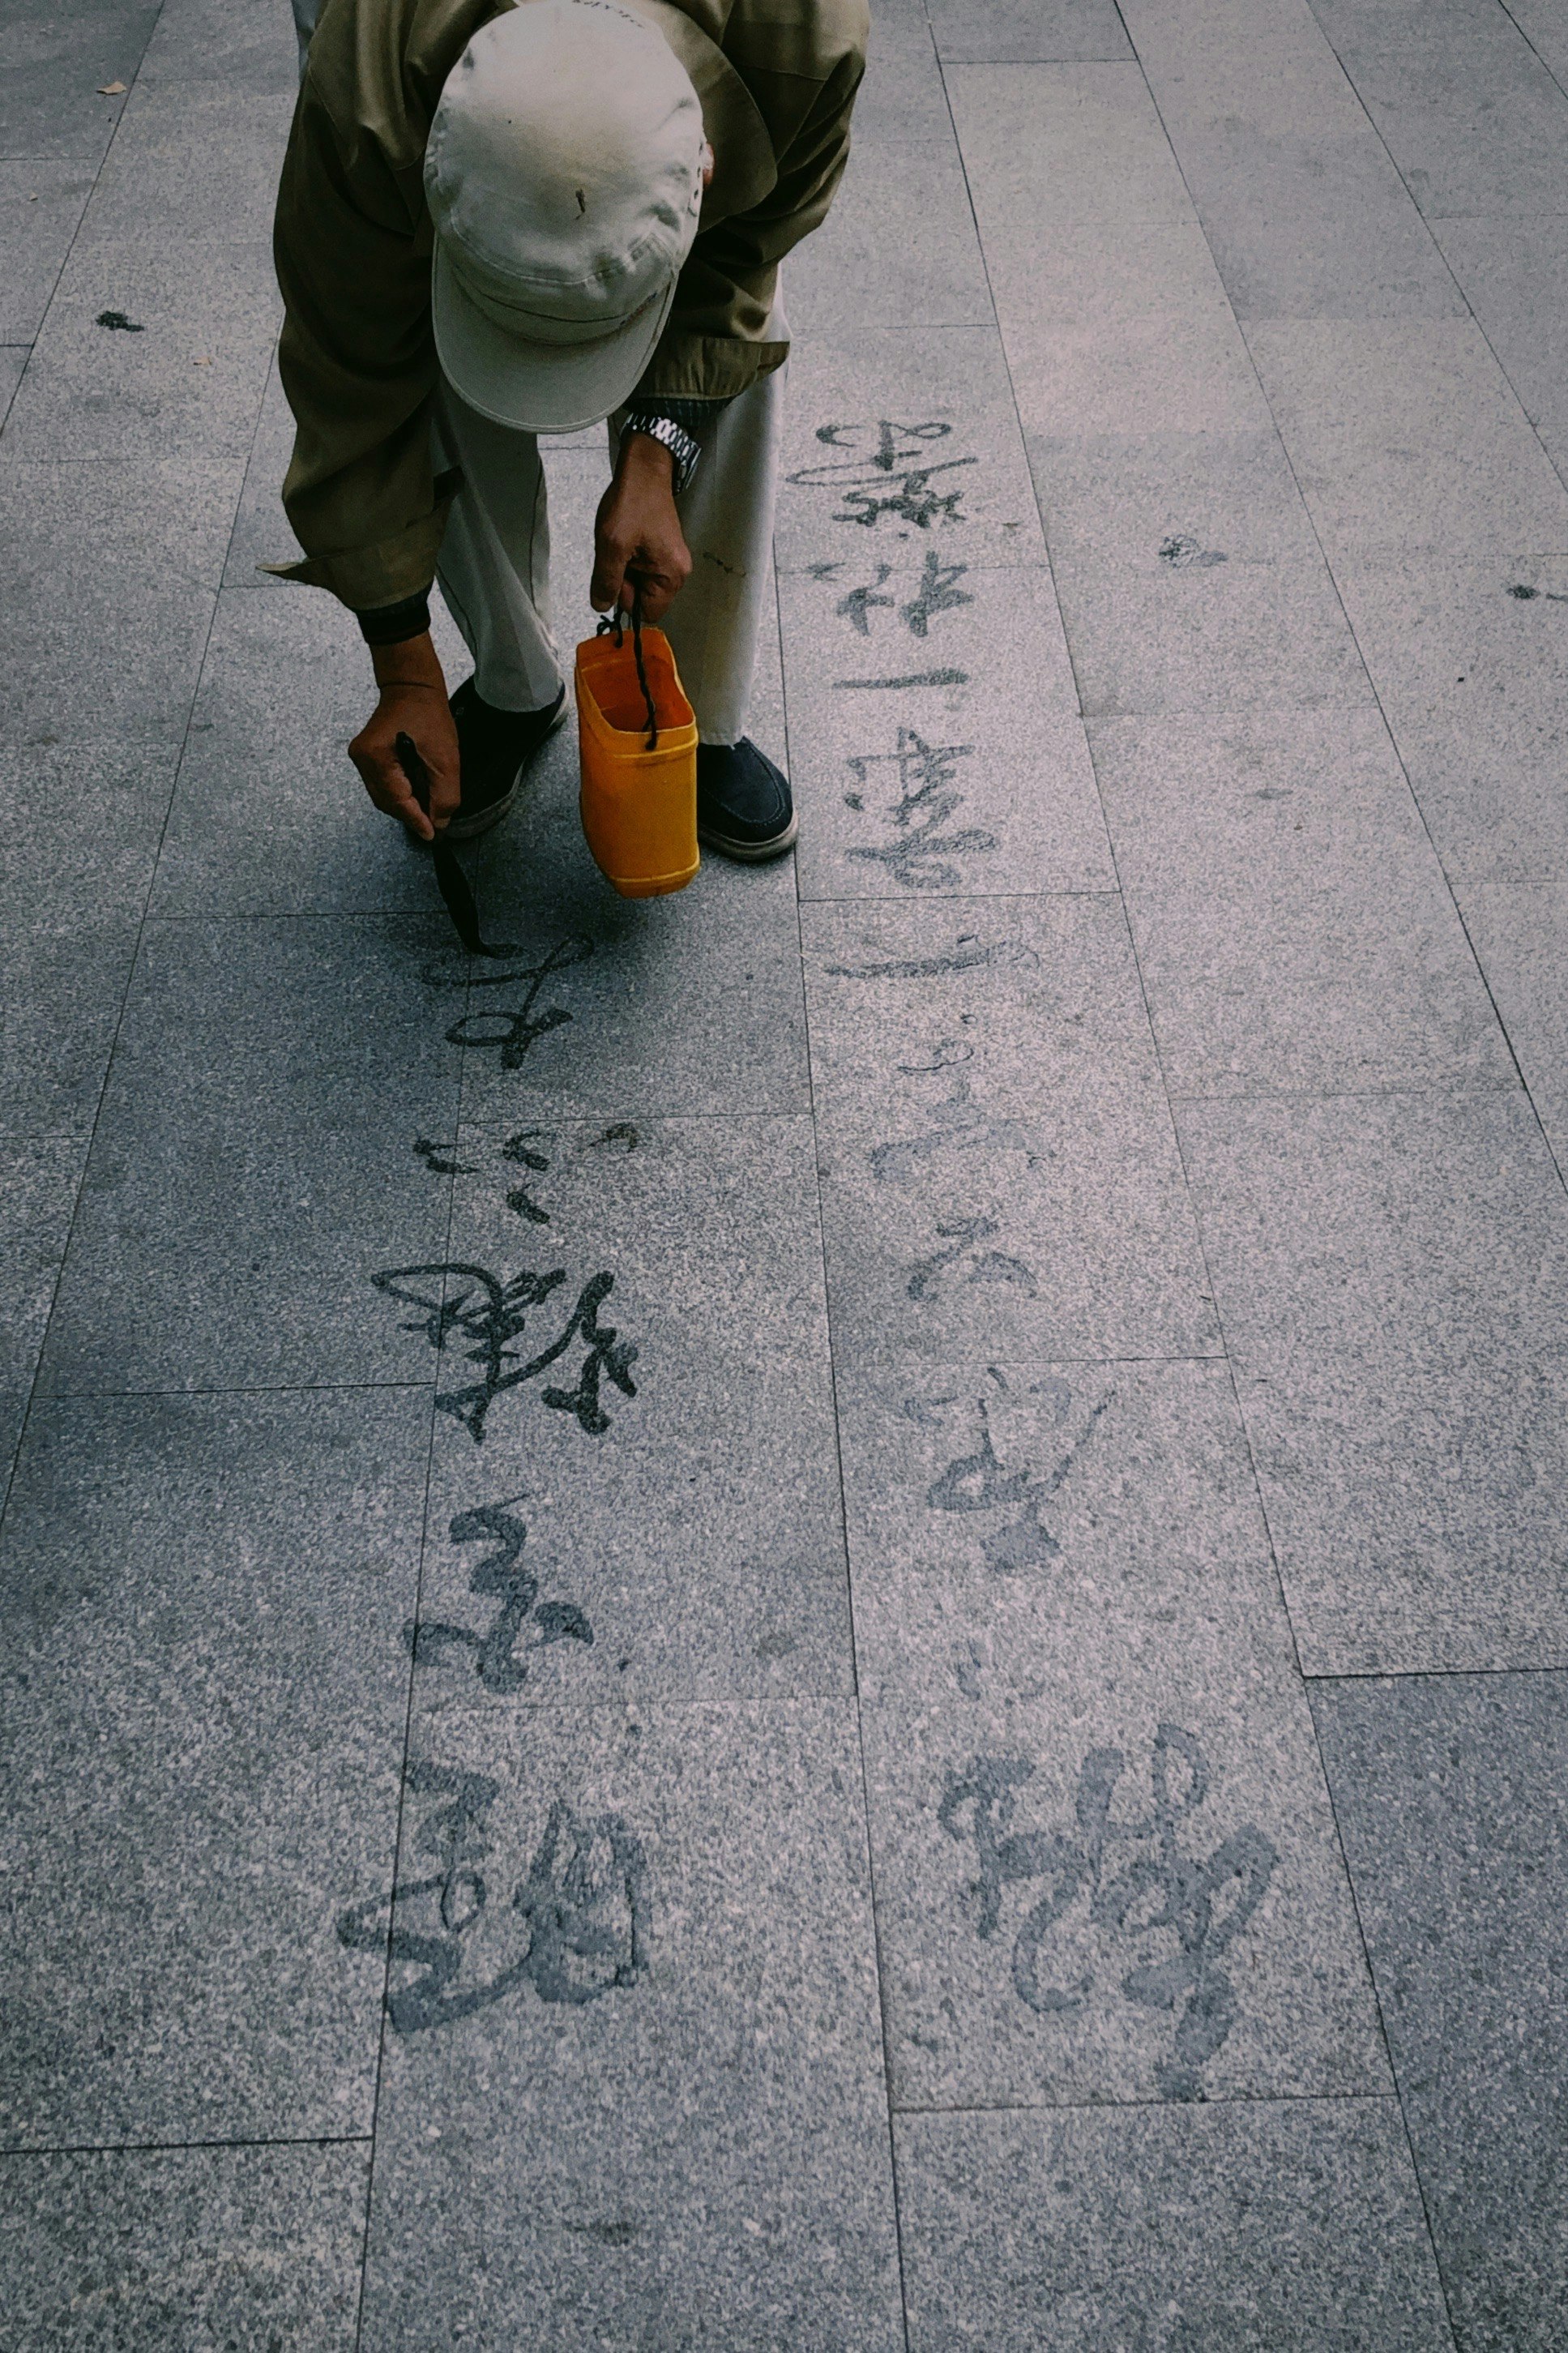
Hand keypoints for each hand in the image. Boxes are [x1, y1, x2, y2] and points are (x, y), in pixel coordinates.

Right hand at [348, 631, 459, 840]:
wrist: (412, 687)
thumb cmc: (427, 713)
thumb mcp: (445, 759)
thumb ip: (444, 796)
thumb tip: (438, 823)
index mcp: (376, 756)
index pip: (397, 800)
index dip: (416, 821)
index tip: (431, 835)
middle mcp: (362, 758)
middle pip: (387, 802)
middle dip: (411, 814)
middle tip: (433, 823)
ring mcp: (361, 758)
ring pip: (383, 797)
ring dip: (405, 805)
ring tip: (426, 807)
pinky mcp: (366, 757)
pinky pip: (382, 786)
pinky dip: (400, 794)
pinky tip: (415, 791)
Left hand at [591, 433, 690, 622]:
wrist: (644, 471)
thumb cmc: (633, 502)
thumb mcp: (612, 546)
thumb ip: (605, 581)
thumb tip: (601, 606)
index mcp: (671, 575)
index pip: (649, 613)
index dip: (627, 600)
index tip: (619, 573)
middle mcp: (677, 571)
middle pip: (644, 598)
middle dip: (624, 581)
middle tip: (618, 553)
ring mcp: (670, 560)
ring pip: (639, 582)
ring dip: (623, 568)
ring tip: (621, 542)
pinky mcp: (662, 550)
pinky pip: (641, 567)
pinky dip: (628, 557)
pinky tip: (625, 538)